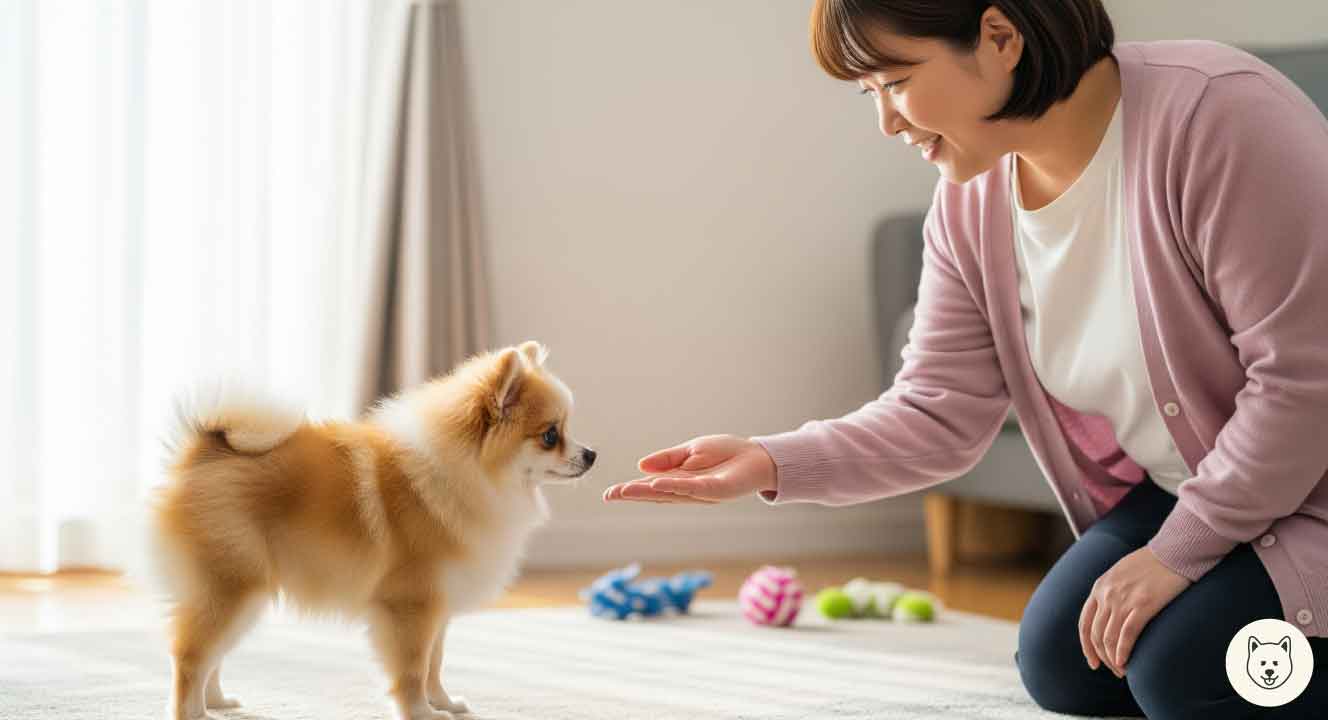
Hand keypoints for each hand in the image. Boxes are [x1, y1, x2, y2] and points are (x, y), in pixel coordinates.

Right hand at [601, 434, 776, 504]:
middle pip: (656, 493)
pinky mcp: (716, 490)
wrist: (757, 456)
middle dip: (633, 494)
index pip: (650, 486)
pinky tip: (657, 484)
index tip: (609, 493)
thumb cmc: (727, 453)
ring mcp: (701, 491)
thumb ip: (668, 459)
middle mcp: (687, 489)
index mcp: (679, 480)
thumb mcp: (691, 451)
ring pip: (670, 493)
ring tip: (626, 491)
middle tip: (610, 496)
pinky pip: (692, 488)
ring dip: (647, 492)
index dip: (631, 489)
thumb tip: (640, 466)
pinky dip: (673, 486)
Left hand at [1079, 547, 1191, 677]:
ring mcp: (1123, 600)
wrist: (1174, 551)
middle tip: (1114, 670)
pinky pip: (1126, 636)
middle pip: (1096, 634)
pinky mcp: (1143, 606)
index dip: (1087, 645)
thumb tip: (1111, 613)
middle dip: (1102, 656)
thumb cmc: (1153, 563)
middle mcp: (1106, 594)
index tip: (1093, 661)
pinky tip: (1126, 664)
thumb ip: (1112, 591)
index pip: (1085, 622)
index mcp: (1099, 587)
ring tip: (1122, 670)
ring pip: (1109, 638)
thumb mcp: (1121, 573)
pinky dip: (1124, 653)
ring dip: (1114, 659)